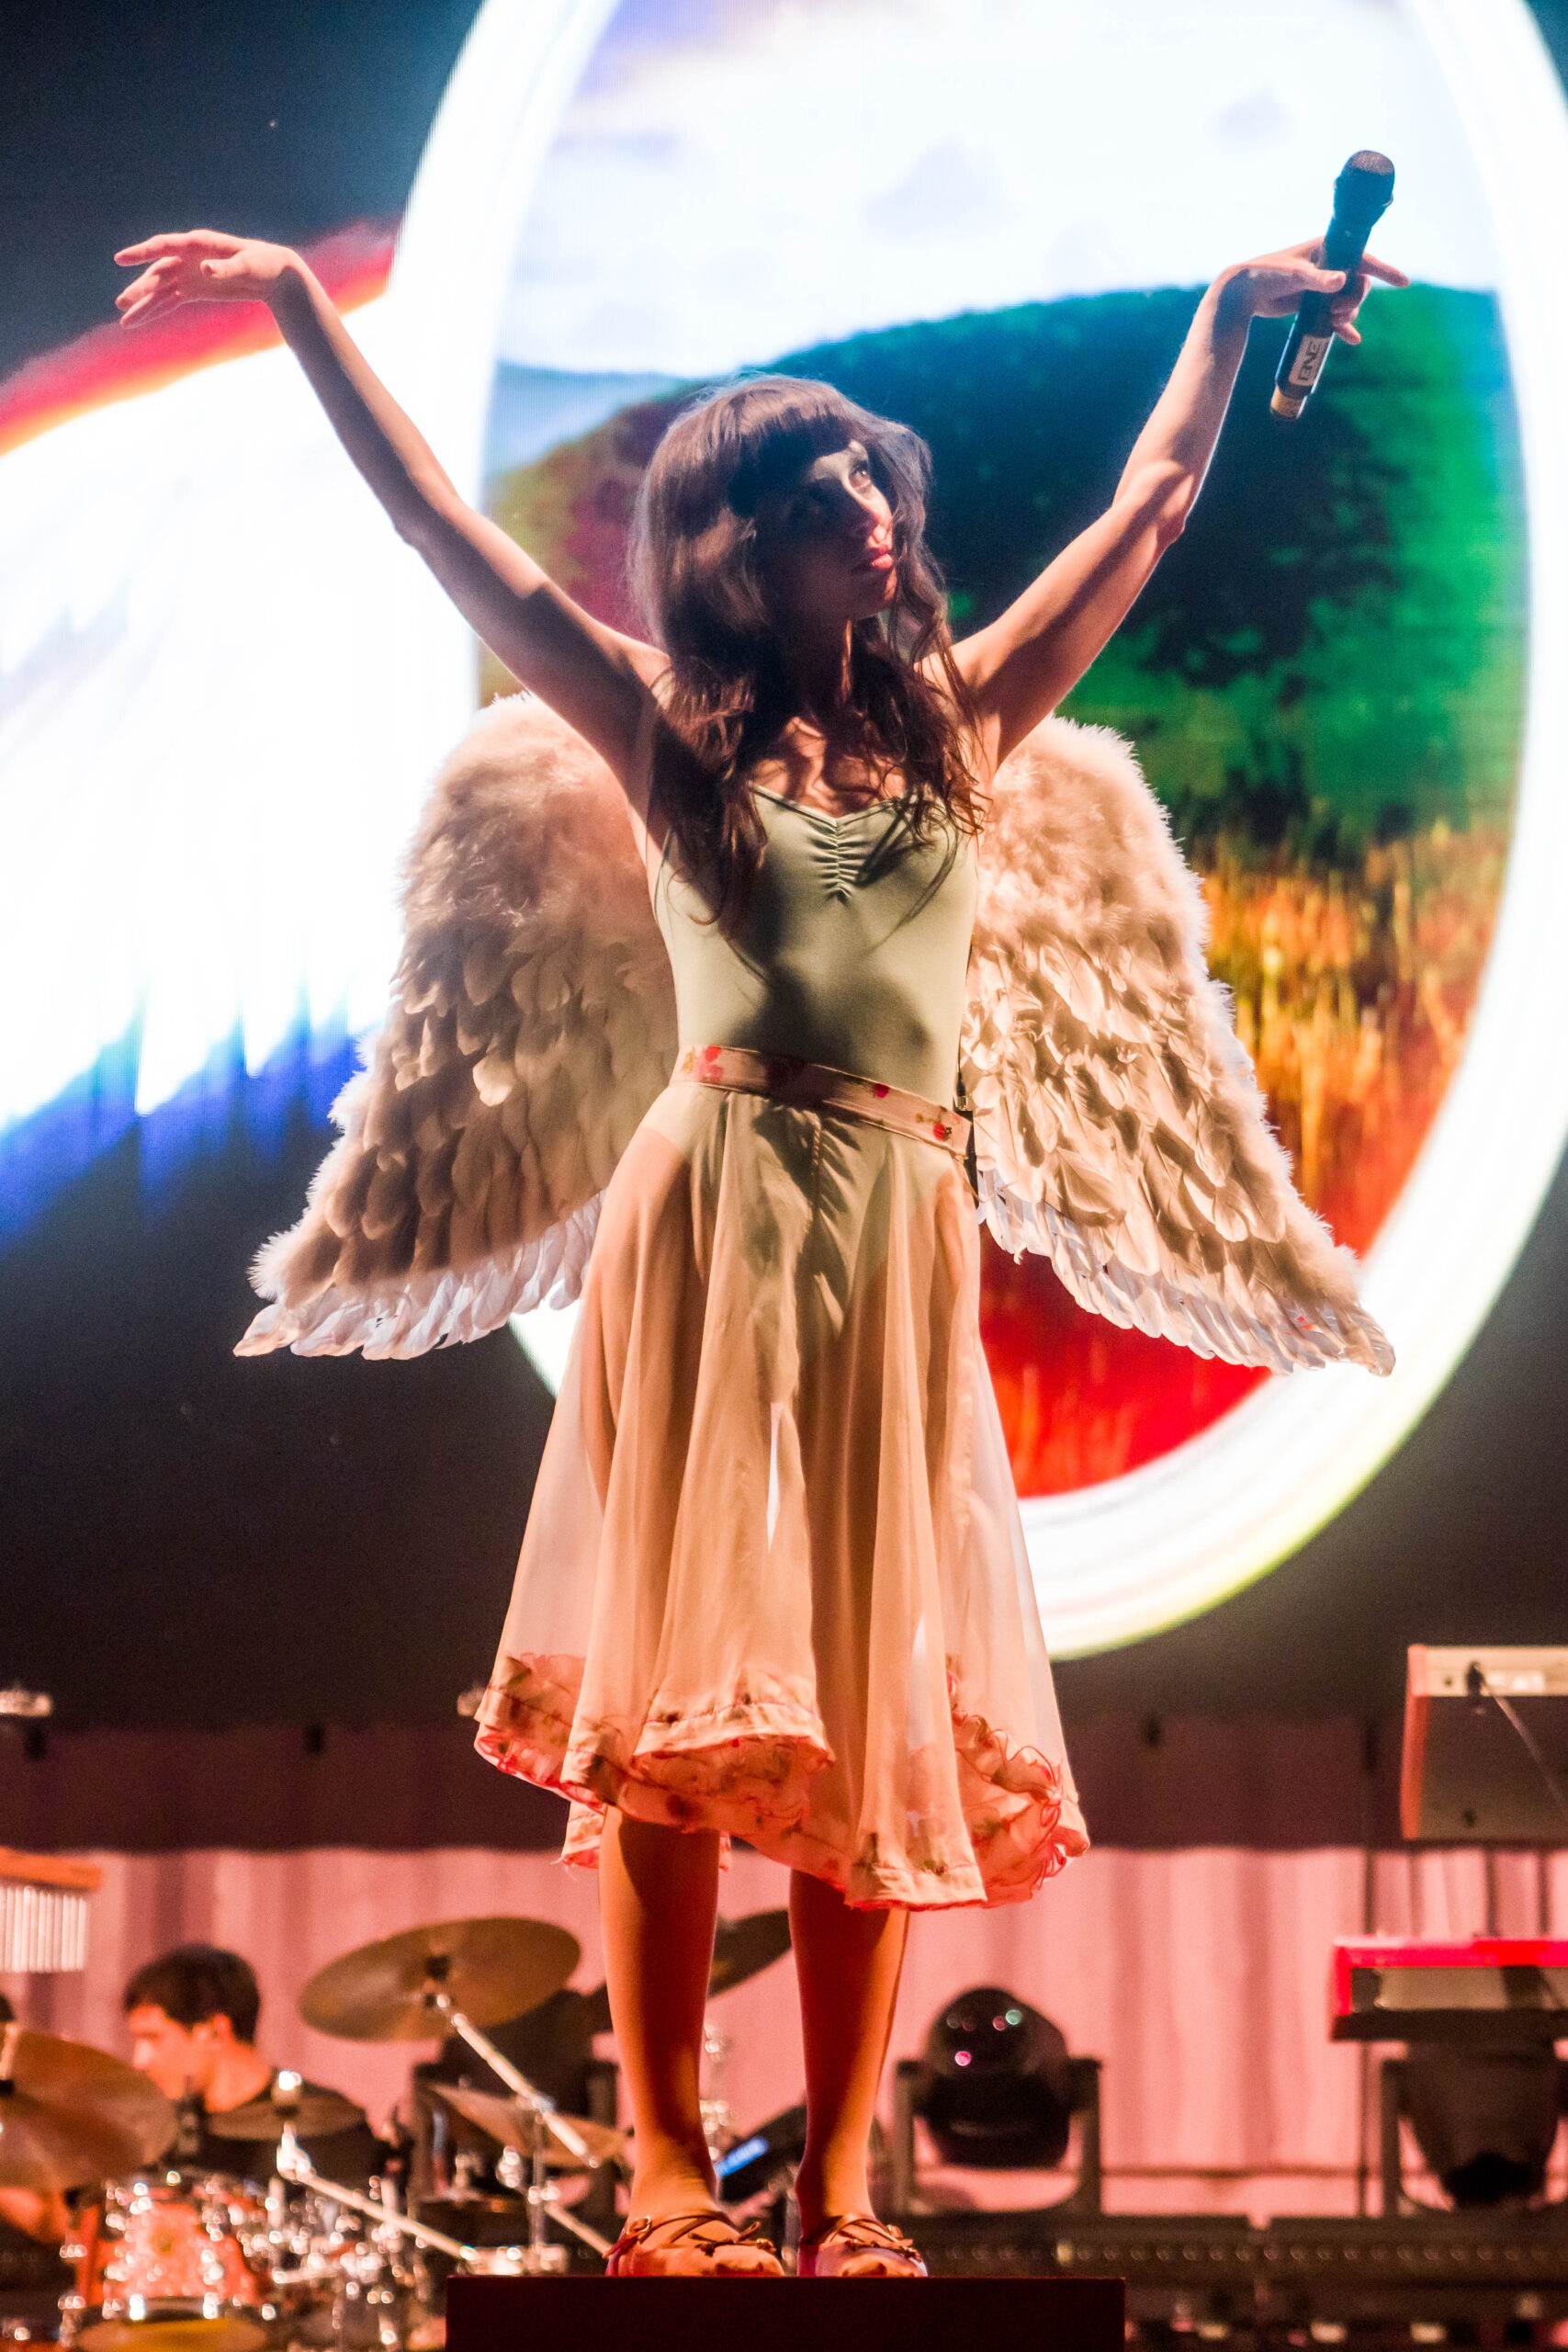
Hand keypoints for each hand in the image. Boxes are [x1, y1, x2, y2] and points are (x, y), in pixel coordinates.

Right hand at [114, 229, 299, 328]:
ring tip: (125, 321)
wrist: (275, 275)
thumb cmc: (263, 263)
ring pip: (160, 290)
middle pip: (158, 273)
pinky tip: (140, 320)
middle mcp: (188, 258)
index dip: (140, 252)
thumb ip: (226, 267)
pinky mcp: (195, 290)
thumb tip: (204, 269)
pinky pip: (171, 300)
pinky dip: (156, 310)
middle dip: (140, 289)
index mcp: (197, 244)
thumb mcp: (248, 264)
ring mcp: (190, 274)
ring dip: (143, 305)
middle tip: (122, 303)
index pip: (163, 247)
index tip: (120, 259)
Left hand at [1217, 238, 1408, 345]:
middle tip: (1339, 314)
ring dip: (1349, 315)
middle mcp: (1329, 266)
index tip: (1403, 283)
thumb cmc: (1266, 276)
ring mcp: (1322, 286)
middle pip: (1358, 285)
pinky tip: (1351, 340)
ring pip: (1349, 302)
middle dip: (1356, 301)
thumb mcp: (1293, 276)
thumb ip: (1317, 280)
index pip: (1363, 258)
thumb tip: (1341, 282)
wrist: (1244, 292)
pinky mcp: (1314, 303)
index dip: (1384, 271)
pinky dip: (1343, 328)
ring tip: (1336, 323)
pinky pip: (1336, 317)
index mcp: (1328, 250)